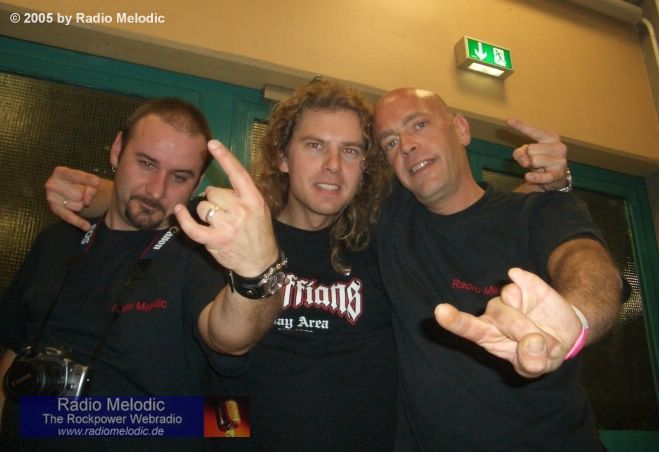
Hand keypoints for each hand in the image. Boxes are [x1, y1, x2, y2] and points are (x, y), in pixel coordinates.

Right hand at [45, 166, 99, 230]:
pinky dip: (78, 222)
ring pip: (77, 205)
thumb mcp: (88, 181)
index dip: (87, 179)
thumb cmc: (83, 184)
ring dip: (83, 205)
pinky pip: (68, 217)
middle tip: (87, 195)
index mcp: (60, 172)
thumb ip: (90, 185)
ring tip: (81, 200)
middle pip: (78, 194)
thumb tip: (86, 199)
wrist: (76, 192)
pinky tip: (87, 226)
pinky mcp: (54, 209)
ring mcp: (51, 197)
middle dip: (87, 196)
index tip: (97, 183)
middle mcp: (52, 183)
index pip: (75, 176)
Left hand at [174, 140, 277, 276]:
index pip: (238, 173)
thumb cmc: (258, 232)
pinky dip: (183, 219)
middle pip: (213, 192)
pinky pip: (193, 226)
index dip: (224, 157)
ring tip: (217, 223)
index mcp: (254, 199)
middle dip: (214, 200)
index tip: (212, 143)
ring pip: (203, 207)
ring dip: (205, 213)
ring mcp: (228, 226)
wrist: (260, 262)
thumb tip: (214, 187)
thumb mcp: (259, 209)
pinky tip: (179, 211)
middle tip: (224, 213)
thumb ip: (242, 195)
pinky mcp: (216, 240)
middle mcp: (241, 210)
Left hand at [434, 268, 582, 377]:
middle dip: (524, 331)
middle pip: (499, 314)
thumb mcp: (538, 367)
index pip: (468, 328)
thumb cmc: (542, 352)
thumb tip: (533, 341)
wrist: (566, 334)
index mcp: (488, 335)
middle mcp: (494, 313)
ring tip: (547, 335)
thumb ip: (532, 363)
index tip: (441, 312)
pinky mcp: (526, 282)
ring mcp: (509, 296)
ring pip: (511, 296)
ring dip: (533, 320)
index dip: (455, 321)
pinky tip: (532, 292)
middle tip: (544, 346)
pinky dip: (527, 283)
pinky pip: (521, 278)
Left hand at [508, 118, 568, 191]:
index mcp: (551, 137)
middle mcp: (558, 147)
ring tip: (539, 168)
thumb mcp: (527, 152)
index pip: (534, 131)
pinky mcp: (558, 174)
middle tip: (534, 160)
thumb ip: (520, 153)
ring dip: (532, 167)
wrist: (556, 176)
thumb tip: (526, 162)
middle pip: (531, 149)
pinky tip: (528, 176)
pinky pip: (543, 176)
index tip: (508, 120)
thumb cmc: (540, 158)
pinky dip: (535, 177)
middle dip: (528, 156)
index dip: (521, 126)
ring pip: (534, 161)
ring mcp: (560, 160)